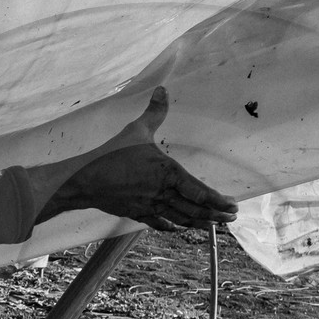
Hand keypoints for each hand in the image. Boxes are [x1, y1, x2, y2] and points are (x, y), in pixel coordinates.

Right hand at [40, 88, 237, 231]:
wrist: (86, 180)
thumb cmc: (112, 154)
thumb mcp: (136, 130)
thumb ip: (154, 112)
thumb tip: (163, 90)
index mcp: (168, 173)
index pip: (200, 192)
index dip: (218, 201)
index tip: (232, 204)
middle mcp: (163, 194)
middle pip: (195, 210)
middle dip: (216, 215)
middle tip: (230, 217)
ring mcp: (151, 206)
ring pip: (181, 219)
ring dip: (200, 223)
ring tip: (213, 224)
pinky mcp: (138, 214)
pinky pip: (161, 224)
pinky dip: (173, 227)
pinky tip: (179, 228)